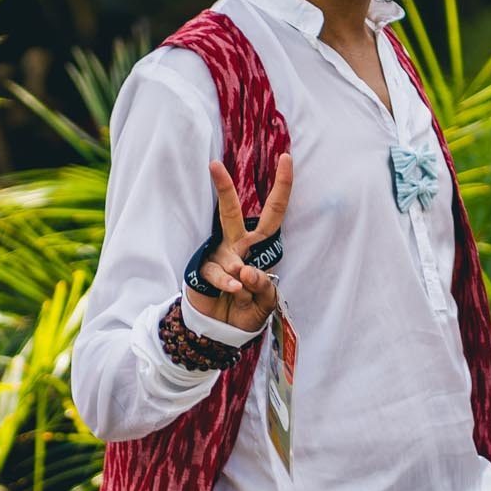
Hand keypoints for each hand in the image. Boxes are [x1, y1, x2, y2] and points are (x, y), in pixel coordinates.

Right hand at [184, 152, 292, 333]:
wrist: (221, 331)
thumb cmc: (247, 311)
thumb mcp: (267, 302)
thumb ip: (264, 287)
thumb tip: (246, 271)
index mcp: (259, 247)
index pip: (273, 213)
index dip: (282, 187)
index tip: (285, 158)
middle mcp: (238, 246)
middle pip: (232, 212)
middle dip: (223, 189)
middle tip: (213, 166)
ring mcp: (220, 258)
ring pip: (224, 249)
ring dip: (238, 269)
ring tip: (242, 290)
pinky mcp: (205, 272)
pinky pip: (218, 273)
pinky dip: (229, 284)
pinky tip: (234, 292)